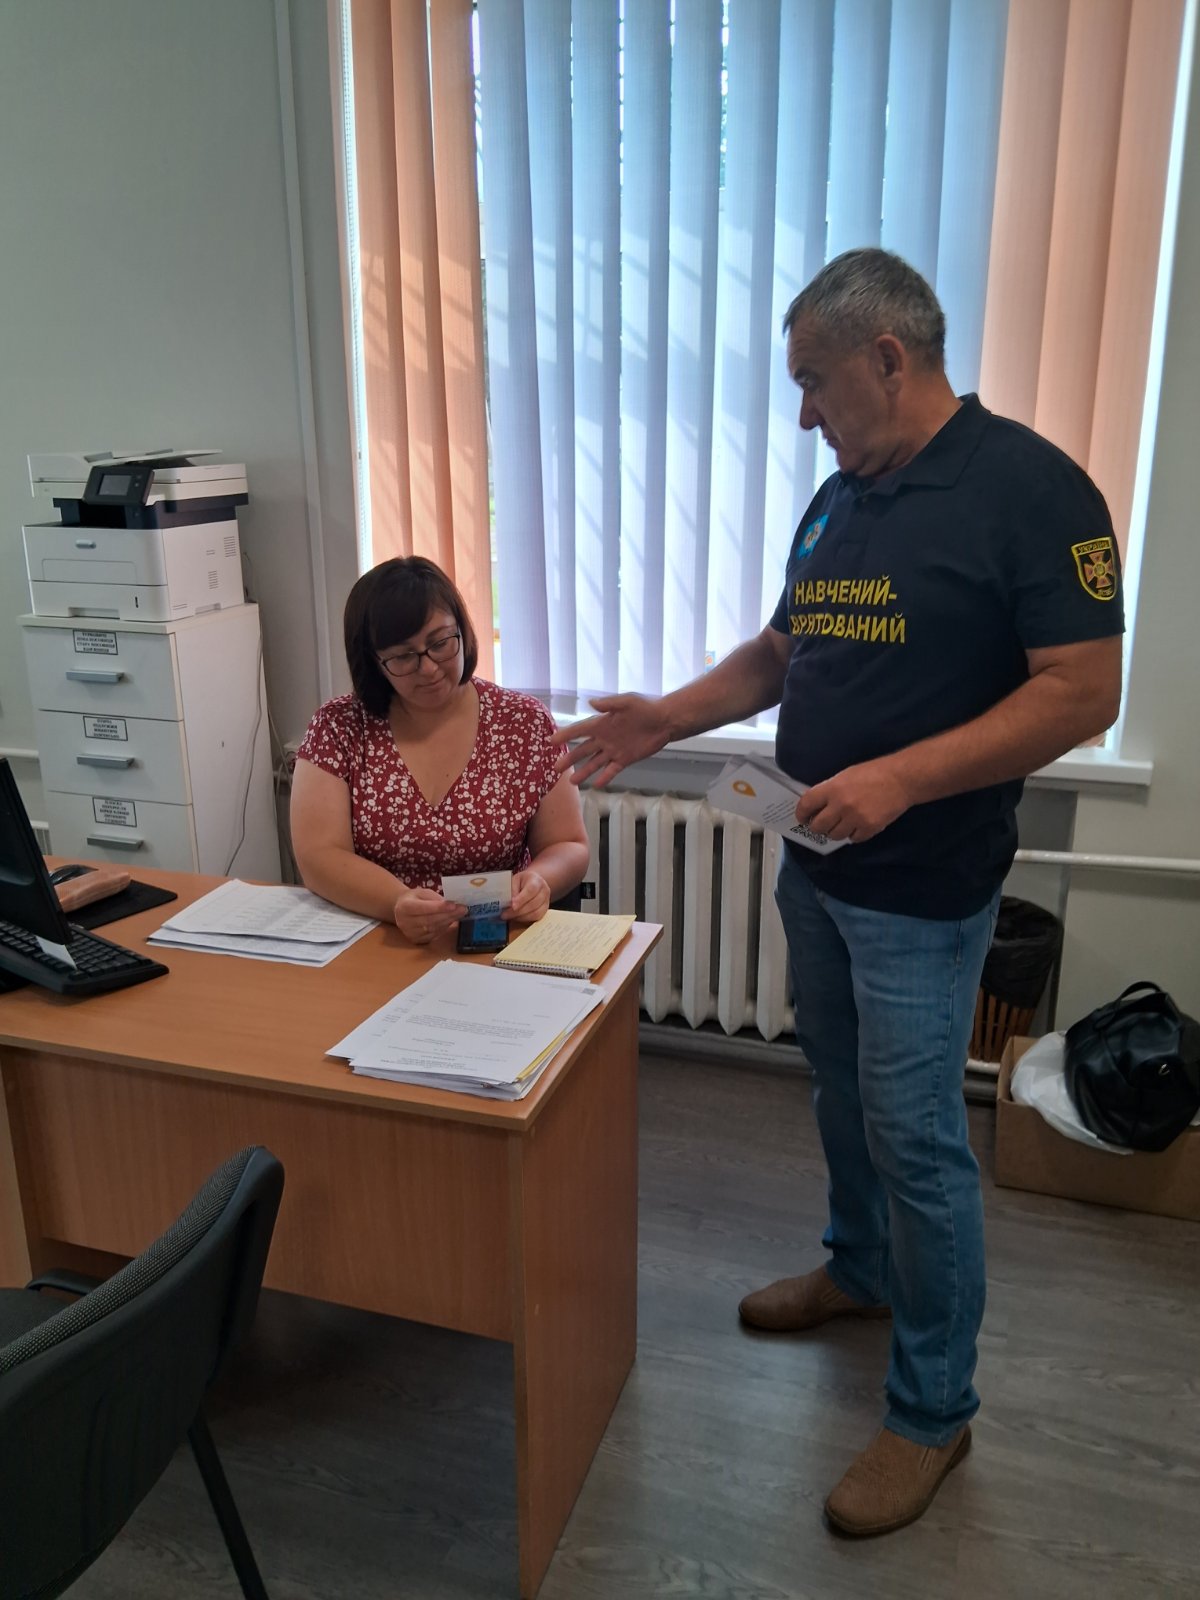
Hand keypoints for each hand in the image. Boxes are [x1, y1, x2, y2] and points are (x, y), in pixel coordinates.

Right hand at [393, 885, 466, 944]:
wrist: (401, 909)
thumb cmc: (414, 898)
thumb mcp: (422, 892)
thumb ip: (435, 898)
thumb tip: (452, 904)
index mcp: (404, 907)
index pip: (423, 908)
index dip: (439, 907)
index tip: (453, 905)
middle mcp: (404, 922)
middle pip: (430, 920)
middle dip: (448, 914)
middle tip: (463, 909)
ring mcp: (410, 933)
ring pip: (433, 928)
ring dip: (449, 921)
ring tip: (460, 914)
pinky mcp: (416, 940)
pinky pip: (434, 935)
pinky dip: (444, 928)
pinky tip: (451, 921)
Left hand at [505, 870, 551, 923]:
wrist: (533, 883)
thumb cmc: (522, 882)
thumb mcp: (514, 881)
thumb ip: (512, 891)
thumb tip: (510, 904)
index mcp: (536, 880)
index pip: (531, 890)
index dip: (522, 899)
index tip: (512, 906)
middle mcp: (544, 890)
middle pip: (533, 904)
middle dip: (518, 911)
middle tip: (505, 914)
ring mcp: (546, 901)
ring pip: (536, 913)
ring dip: (521, 917)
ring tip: (509, 917)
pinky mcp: (545, 910)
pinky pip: (536, 918)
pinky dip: (525, 919)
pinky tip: (517, 917)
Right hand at [549, 694, 670, 787]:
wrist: (665, 721)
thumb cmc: (646, 708)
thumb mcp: (628, 702)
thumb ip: (610, 704)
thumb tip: (591, 703)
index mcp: (602, 723)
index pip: (579, 730)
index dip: (565, 735)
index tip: (550, 741)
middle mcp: (605, 738)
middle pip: (583, 750)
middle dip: (570, 758)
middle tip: (556, 768)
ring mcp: (614, 750)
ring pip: (595, 763)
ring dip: (584, 772)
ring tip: (572, 782)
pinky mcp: (625, 759)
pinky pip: (612, 770)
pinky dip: (604, 777)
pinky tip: (596, 785)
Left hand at [794, 759, 911, 842]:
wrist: (901, 779)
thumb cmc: (873, 773)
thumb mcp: (846, 775)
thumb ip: (830, 790)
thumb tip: (818, 805)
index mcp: (833, 789)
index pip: (806, 805)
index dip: (801, 813)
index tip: (802, 818)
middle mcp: (841, 805)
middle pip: (818, 826)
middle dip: (817, 827)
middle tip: (821, 824)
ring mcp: (855, 819)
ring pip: (834, 835)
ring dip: (835, 831)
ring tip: (842, 824)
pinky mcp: (869, 828)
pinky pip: (853, 839)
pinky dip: (853, 835)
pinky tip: (857, 826)